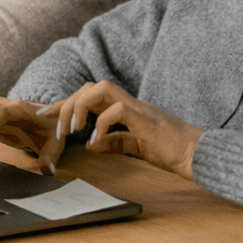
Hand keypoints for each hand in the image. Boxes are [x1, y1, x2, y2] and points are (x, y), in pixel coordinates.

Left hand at [46, 81, 203, 181]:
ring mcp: (137, 107)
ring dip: (80, 107)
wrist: (196, 154)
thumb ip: (114, 142)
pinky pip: (117, 110)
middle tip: (54, 125)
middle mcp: (128, 102)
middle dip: (67, 103)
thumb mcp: (134, 146)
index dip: (66, 103)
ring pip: (100, 89)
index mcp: (124, 108)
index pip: (89, 96)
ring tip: (72, 130)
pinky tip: (96, 143)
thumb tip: (90, 144)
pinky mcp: (145, 118)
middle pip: (89, 87)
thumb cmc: (169, 150)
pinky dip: (101, 126)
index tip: (46, 114)